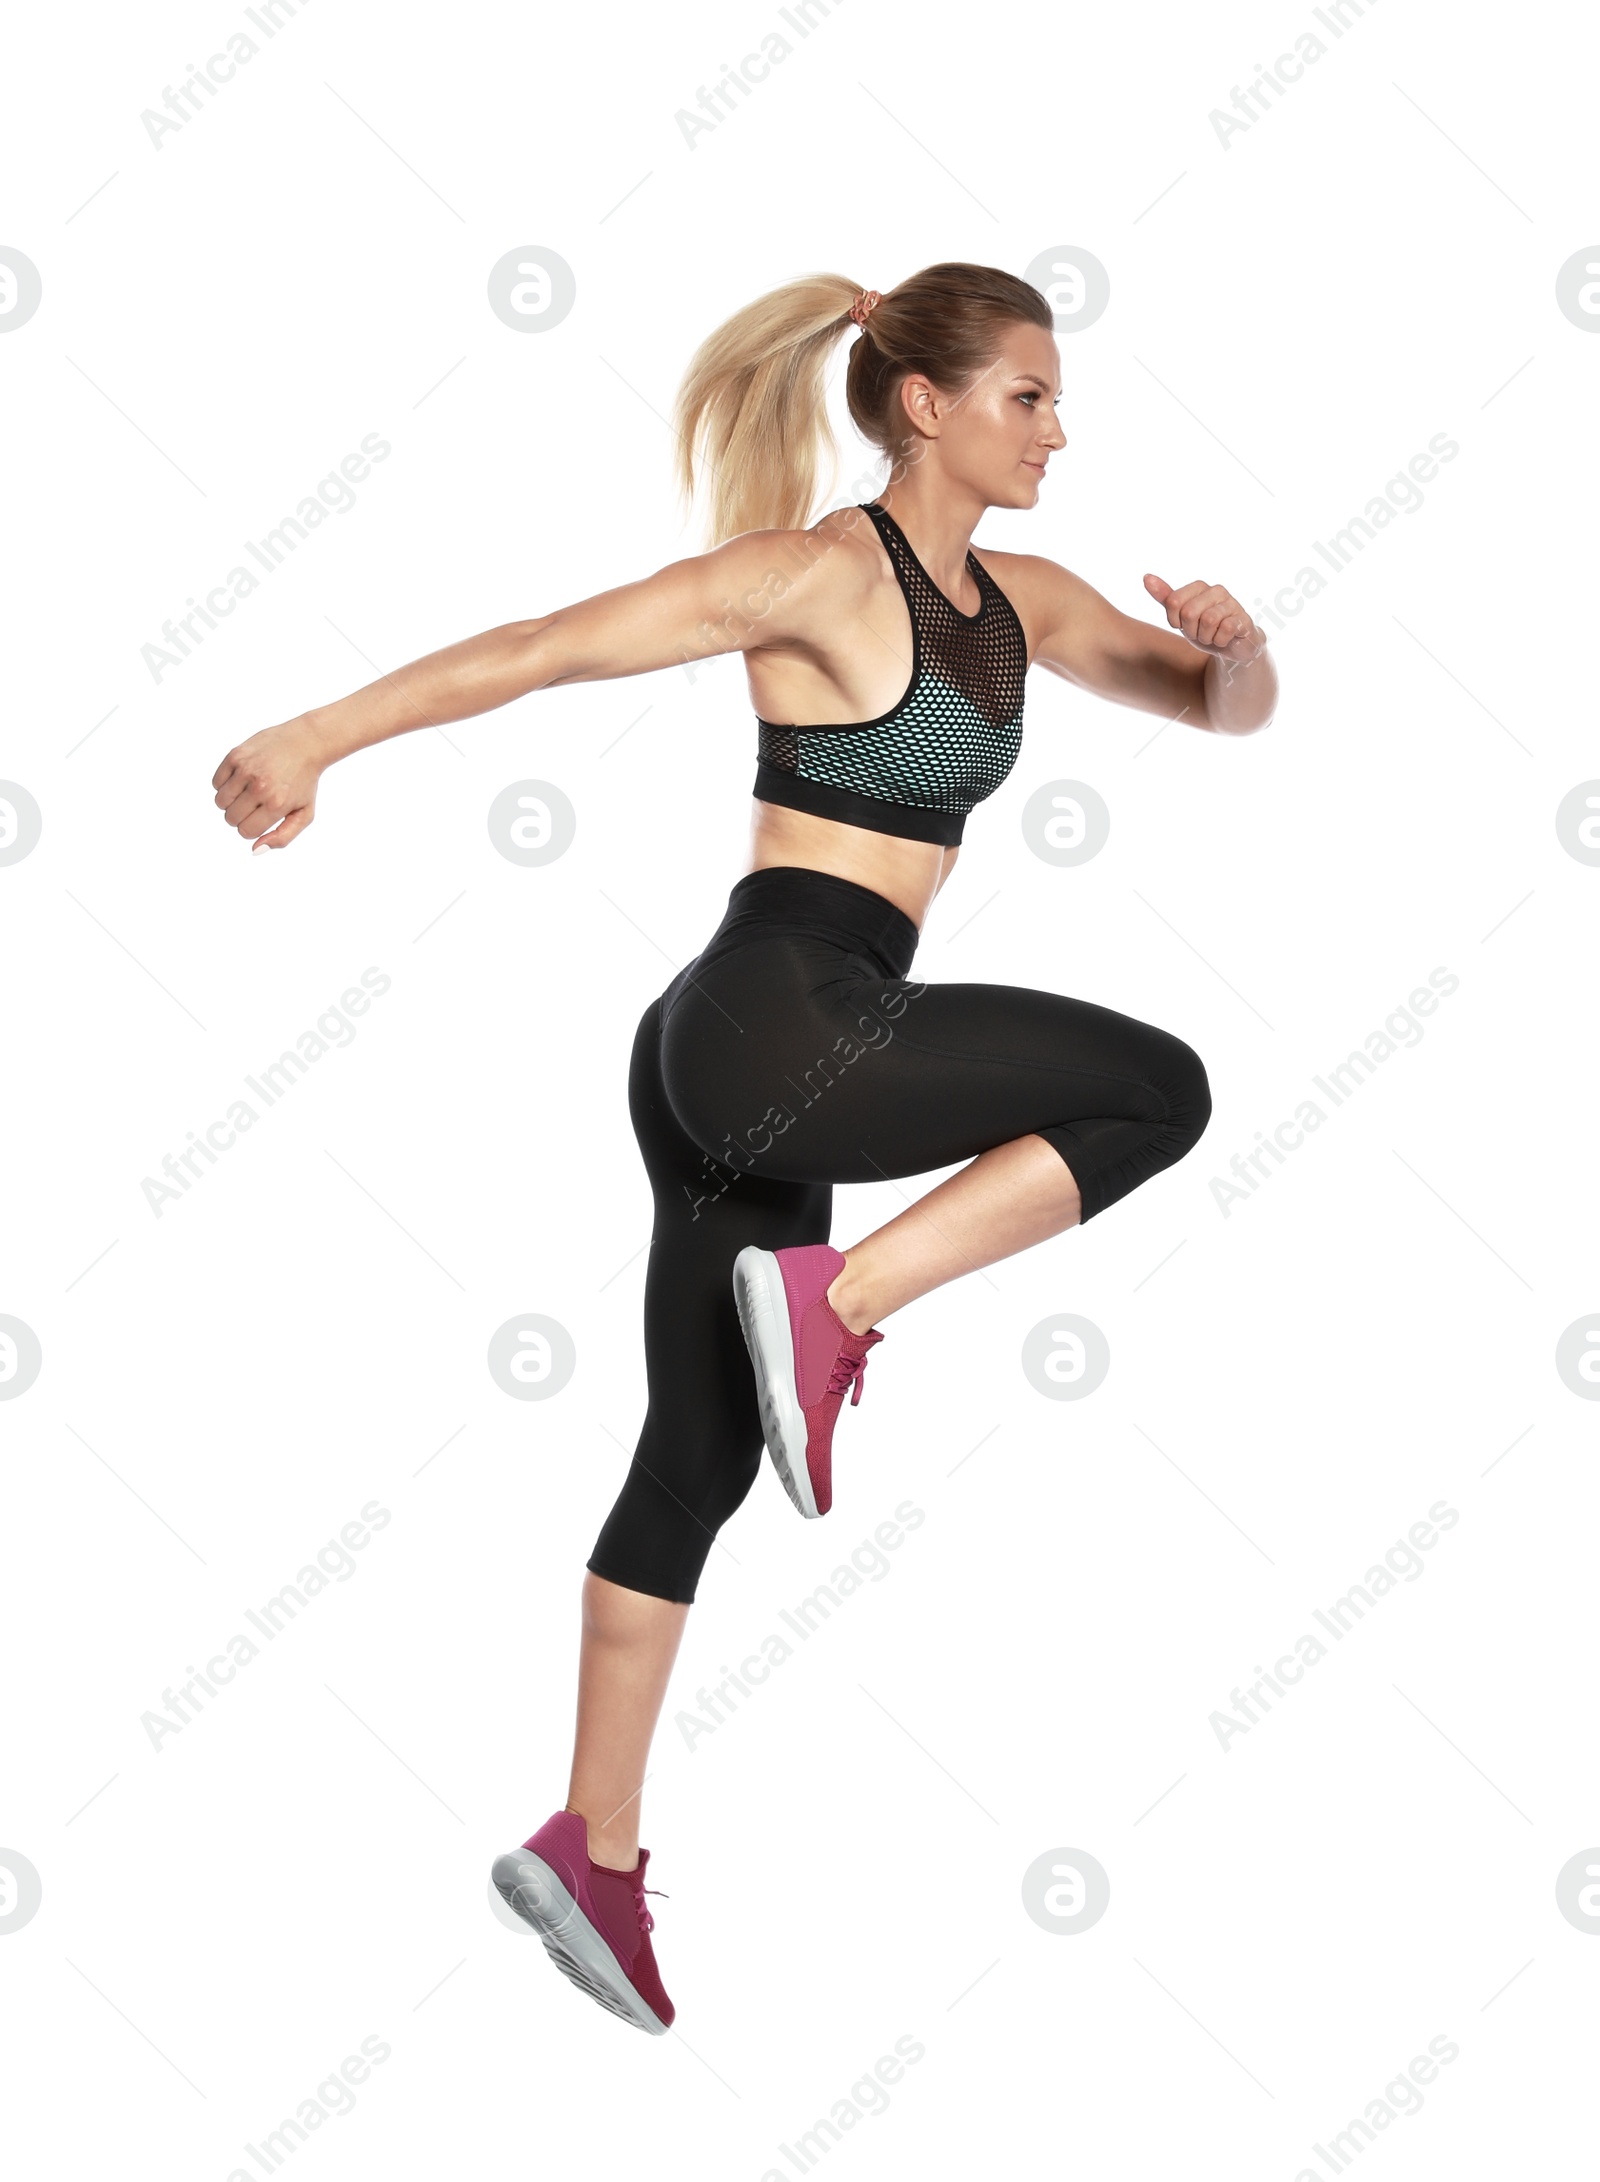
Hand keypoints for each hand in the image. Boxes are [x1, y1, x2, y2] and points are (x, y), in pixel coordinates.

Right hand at [212, 716, 324, 851]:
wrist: (305, 743)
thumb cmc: (304, 783)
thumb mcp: (304, 814)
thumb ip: (282, 837)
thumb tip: (255, 850)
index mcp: (277, 804)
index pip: (246, 831)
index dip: (251, 828)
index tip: (262, 817)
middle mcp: (260, 787)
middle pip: (231, 818)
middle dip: (240, 816)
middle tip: (255, 804)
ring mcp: (246, 769)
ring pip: (220, 802)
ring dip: (231, 801)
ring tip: (248, 792)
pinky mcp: (236, 755)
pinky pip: (216, 782)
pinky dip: (225, 784)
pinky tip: (242, 778)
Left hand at [1143, 575, 1264, 666]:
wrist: (1231, 646)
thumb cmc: (1204, 628)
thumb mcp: (1180, 615)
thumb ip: (1165, 597)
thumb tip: (1146, 577)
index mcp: (1199, 587)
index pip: (1173, 602)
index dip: (1175, 621)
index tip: (1184, 625)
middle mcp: (1217, 590)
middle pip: (1189, 612)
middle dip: (1191, 630)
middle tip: (1200, 633)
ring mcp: (1232, 603)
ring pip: (1207, 621)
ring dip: (1206, 637)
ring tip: (1212, 636)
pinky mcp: (1243, 618)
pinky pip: (1224, 630)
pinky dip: (1219, 641)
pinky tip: (1224, 639)